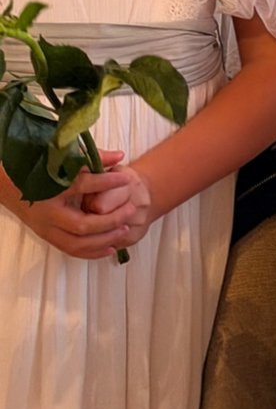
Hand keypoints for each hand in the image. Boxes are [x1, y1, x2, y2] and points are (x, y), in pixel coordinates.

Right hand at [14, 149, 144, 258]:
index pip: (82, 185)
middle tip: (130, 210)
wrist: (8, 185)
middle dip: (110, 220)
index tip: (126, 178)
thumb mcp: (63, 159)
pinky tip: (112, 247)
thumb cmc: (39, 169)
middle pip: (82, 225)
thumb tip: (120, 156)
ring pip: (78, 243)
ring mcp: (46, 228)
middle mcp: (47, 211)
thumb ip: (92, 157)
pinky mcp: (47, 236)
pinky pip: (71, 250)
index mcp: (49, 187)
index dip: (107, 182)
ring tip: (125, 229)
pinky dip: (93, 252)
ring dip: (104, 239)